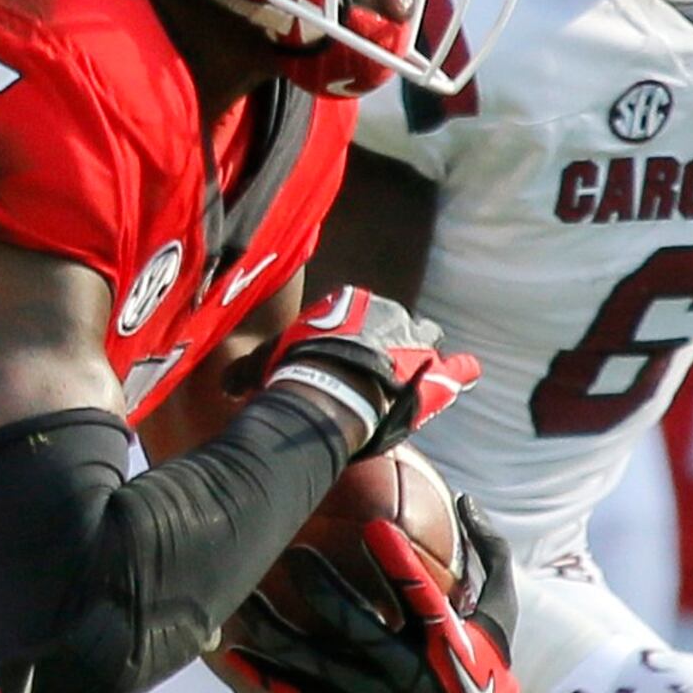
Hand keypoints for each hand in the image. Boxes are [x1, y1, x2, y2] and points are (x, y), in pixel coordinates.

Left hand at [213, 505, 524, 692]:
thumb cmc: (488, 665)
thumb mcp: (504, 611)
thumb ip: (489, 553)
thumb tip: (466, 498)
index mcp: (445, 642)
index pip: (420, 597)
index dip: (397, 564)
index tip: (375, 527)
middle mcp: (406, 672)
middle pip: (357, 627)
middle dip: (324, 589)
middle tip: (294, 551)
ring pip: (318, 663)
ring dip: (279, 630)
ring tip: (244, 598)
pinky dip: (268, 677)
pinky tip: (232, 654)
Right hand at [263, 288, 477, 460]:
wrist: (330, 390)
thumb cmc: (295, 370)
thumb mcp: (263, 363)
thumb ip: (249, 372)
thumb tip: (226, 387)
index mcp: (351, 302)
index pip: (358, 313)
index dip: (351, 337)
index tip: (342, 355)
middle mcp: (389, 315)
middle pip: (395, 325)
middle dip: (390, 343)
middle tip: (376, 368)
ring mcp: (414, 343)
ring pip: (425, 342)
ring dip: (420, 356)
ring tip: (415, 373)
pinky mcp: (432, 374)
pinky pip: (456, 368)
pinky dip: (461, 372)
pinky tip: (466, 374)